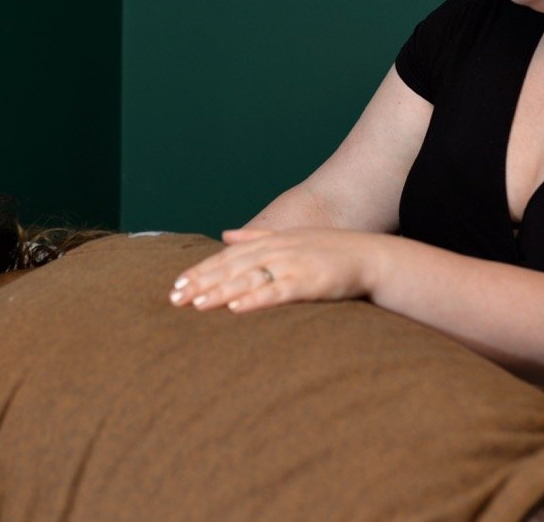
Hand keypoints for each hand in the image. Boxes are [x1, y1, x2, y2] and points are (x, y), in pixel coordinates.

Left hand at [168, 228, 383, 312]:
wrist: (369, 257)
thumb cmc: (329, 251)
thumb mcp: (288, 238)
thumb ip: (254, 237)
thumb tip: (225, 235)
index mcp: (268, 241)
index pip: (226, 257)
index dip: (200, 270)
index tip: (177, 284)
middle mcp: (275, 250)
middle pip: (231, 268)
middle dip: (201, 283)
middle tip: (175, 298)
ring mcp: (291, 265)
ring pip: (248, 279)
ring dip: (220, 291)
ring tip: (196, 303)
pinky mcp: (307, 282)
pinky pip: (276, 292)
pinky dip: (255, 299)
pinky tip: (235, 308)